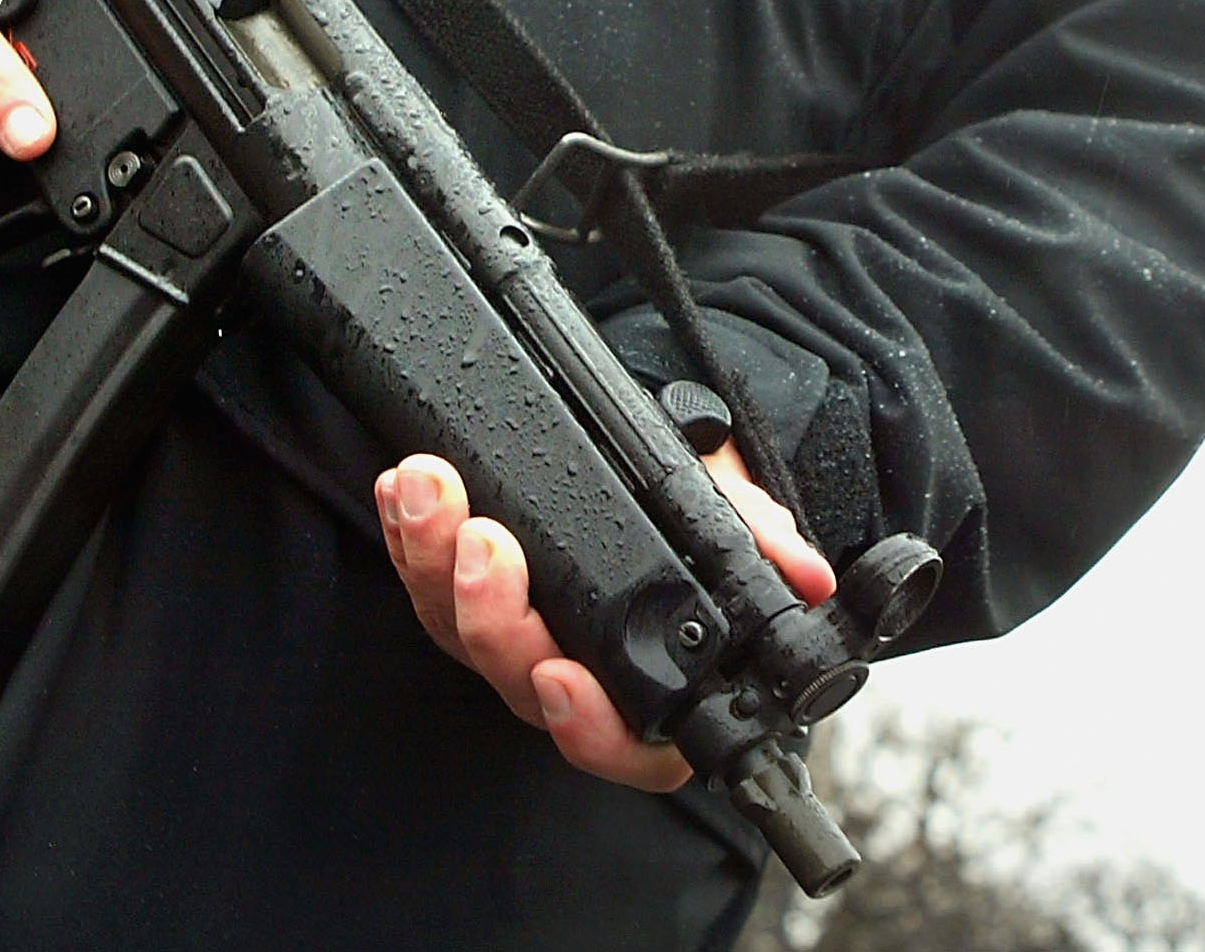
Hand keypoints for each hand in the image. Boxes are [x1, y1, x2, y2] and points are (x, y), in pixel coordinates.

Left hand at [375, 445, 836, 790]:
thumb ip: (759, 540)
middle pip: (521, 680)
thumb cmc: (696, 511)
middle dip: (492, 615)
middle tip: (485, 542)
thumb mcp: (730, 511)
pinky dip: (409, 538)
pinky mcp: (465, 600)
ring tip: (429, 489)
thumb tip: (806, 576)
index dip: (586, 724)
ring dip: (434, 562)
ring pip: (462, 633)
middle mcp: (578, 682)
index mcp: (653, 693)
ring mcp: (517, 643)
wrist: (648, 461)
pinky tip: (398, 487)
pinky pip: (426, 587)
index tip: (560, 676)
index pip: (621, 743)